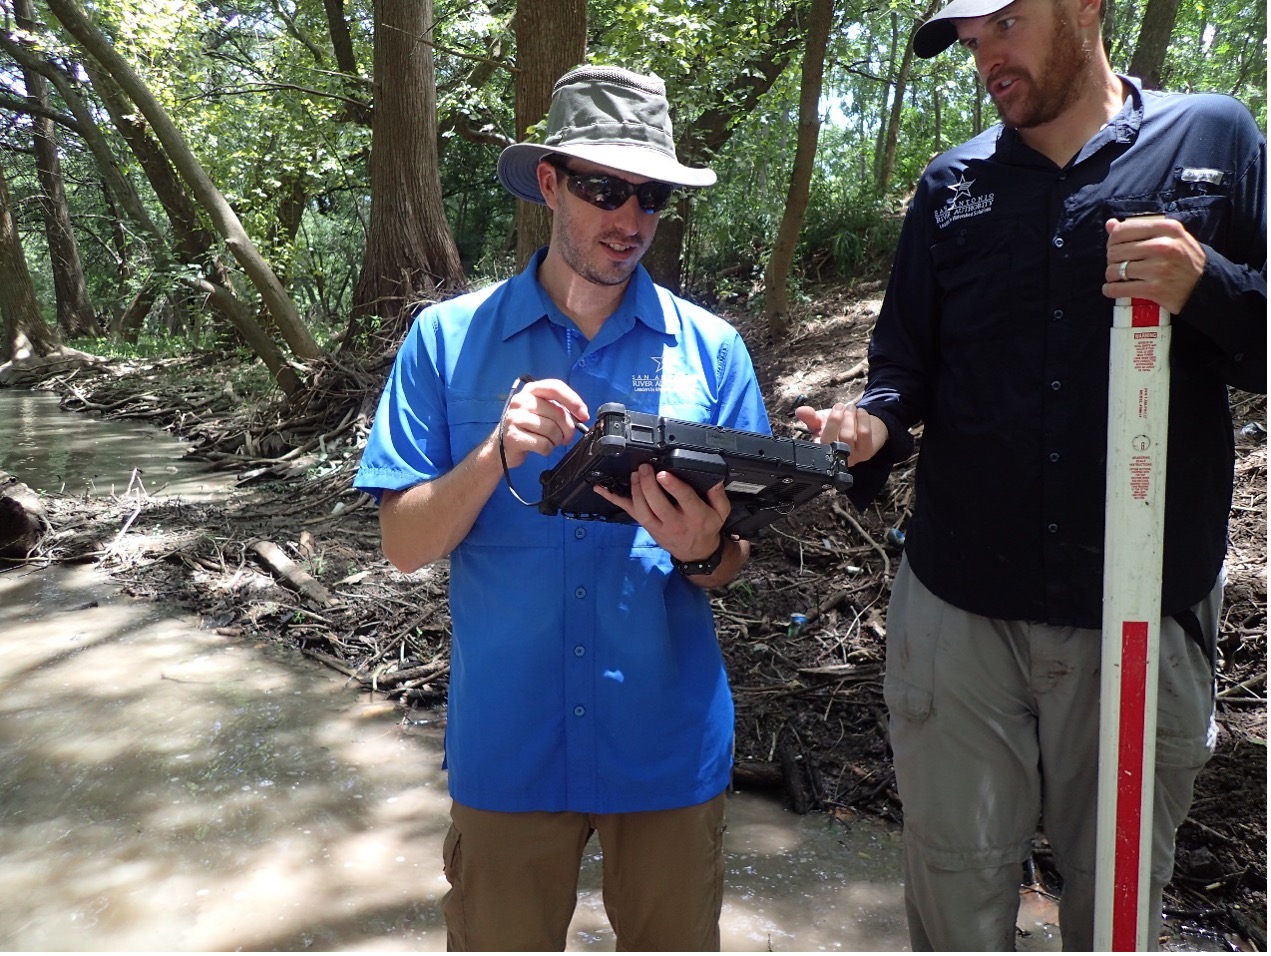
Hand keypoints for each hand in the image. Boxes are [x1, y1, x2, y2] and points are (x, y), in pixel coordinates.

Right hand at [495, 379, 587, 469]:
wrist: (500, 447)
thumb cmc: (526, 428)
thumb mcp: (540, 411)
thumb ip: (558, 408)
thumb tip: (582, 415)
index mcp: (530, 390)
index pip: (555, 387)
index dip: (573, 400)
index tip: (584, 415)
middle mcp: (521, 401)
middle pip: (558, 413)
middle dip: (568, 429)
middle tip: (567, 437)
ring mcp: (515, 418)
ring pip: (552, 430)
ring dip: (557, 440)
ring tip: (550, 442)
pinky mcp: (513, 436)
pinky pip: (544, 444)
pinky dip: (548, 450)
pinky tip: (541, 448)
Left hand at [592, 463, 726, 560]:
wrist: (697, 553)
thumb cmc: (707, 527)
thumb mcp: (721, 512)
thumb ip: (718, 494)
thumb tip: (713, 478)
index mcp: (696, 515)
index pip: (684, 499)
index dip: (673, 486)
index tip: (664, 474)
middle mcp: (675, 522)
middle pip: (658, 504)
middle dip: (648, 485)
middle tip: (644, 468)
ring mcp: (659, 526)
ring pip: (643, 510)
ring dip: (636, 491)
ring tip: (635, 474)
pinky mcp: (647, 526)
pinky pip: (629, 512)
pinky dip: (613, 499)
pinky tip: (601, 489)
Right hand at [794, 402, 888, 465]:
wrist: (862, 427)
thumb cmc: (839, 426)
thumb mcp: (822, 421)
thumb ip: (810, 417)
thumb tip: (799, 411)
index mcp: (822, 450)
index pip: (819, 445)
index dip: (823, 428)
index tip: (827, 412)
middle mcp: (835, 457)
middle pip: (833, 441)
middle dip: (835, 420)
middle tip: (840, 406)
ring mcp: (852, 457)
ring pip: (848, 436)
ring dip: (849, 417)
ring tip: (850, 407)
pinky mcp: (867, 452)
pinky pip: (864, 434)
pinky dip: (862, 418)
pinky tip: (860, 412)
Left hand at [1103, 216, 1205, 313]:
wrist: (1205, 286)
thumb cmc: (1184, 259)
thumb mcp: (1171, 237)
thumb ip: (1141, 229)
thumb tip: (1110, 224)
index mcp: (1167, 229)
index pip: (1123, 230)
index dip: (1113, 240)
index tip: (1116, 246)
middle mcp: (1163, 246)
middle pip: (1115, 251)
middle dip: (1112, 259)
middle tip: (1118, 263)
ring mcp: (1158, 269)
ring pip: (1114, 270)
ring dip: (1111, 275)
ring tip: (1118, 276)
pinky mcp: (1154, 289)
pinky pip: (1118, 289)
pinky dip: (1111, 290)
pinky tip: (1114, 288)